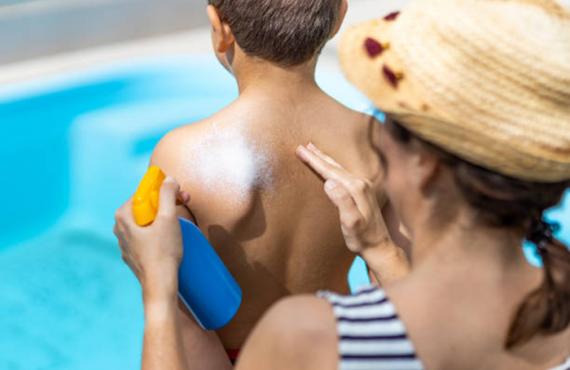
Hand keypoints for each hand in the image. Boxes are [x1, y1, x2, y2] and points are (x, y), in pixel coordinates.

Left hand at [114, 177, 189, 302]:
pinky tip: (171, 239)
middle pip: (145, 207)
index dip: (163, 190)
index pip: (144, 193)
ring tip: (180, 223)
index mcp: (123, 216)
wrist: (160, 285)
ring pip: (146, 222)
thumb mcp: (168, 218)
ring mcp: (126, 244)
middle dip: (165, 203)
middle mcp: (120, 229)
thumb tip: (169, 180)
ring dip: (164, 218)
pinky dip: (159, 233)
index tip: (179, 194)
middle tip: (183, 204)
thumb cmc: (163, 252)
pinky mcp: (134, 256)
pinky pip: (147, 236)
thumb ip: (167, 195)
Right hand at [296, 143, 390, 253]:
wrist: (379, 247)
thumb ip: (342, 201)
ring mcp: (363, 187)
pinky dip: (333, 168)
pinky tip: (330, 169)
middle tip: (302, 146)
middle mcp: (361, 184)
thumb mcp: (351, 222)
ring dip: (325, 160)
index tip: (300, 149)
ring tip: (314, 150)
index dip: (314, 160)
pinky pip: (343, 175)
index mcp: (356, 188)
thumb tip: (329, 183)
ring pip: (339, 169)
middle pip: (334, 166)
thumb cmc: (362, 238)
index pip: (330, 171)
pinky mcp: (363, 192)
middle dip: (317, 155)